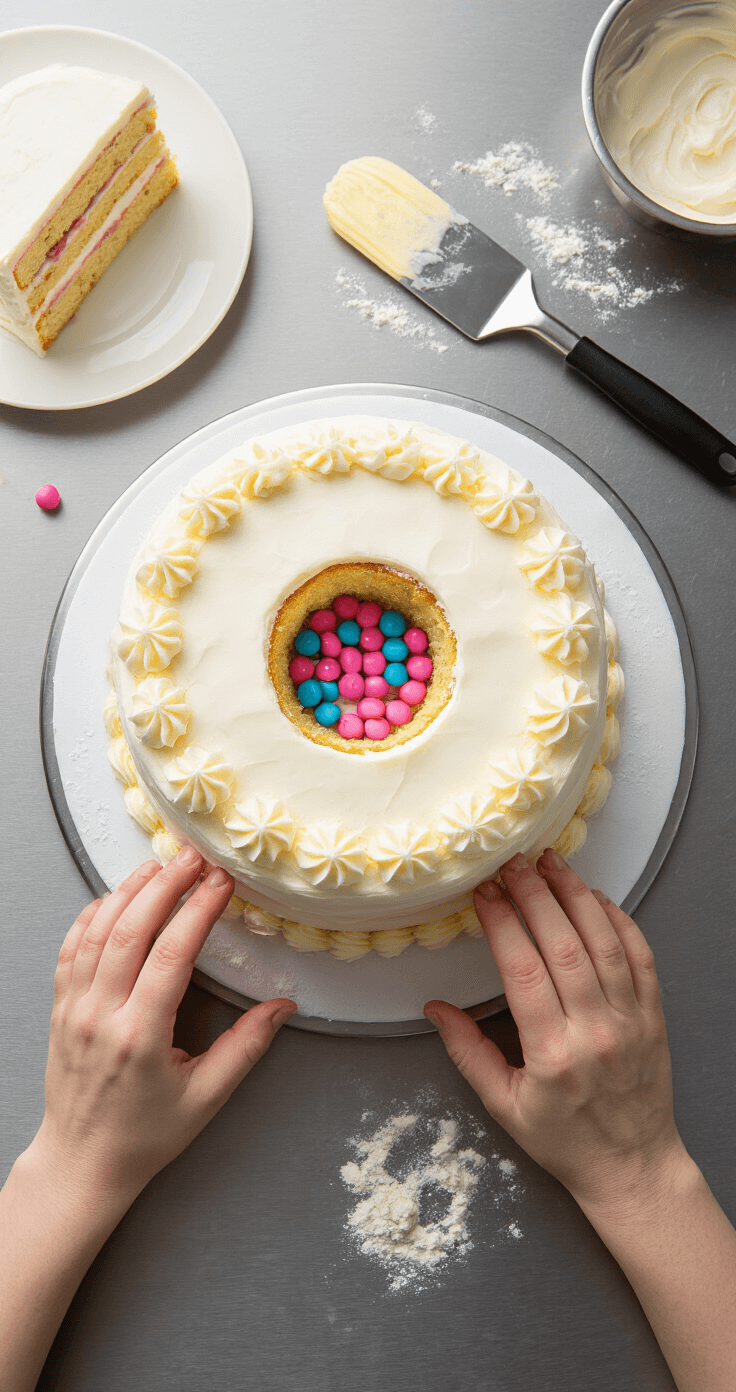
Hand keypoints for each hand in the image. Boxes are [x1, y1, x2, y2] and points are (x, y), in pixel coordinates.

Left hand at [30, 849, 295, 1208]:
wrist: (83, 1163)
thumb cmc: (144, 1137)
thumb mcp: (206, 1098)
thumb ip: (246, 1047)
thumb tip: (282, 1006)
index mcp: (140, 1036)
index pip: (170, 954)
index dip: (198, 910)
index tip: (220, 883)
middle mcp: (100, 1015)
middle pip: (130, 928)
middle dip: (164, 883)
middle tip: (193, 856)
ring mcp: (73, 1009)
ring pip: (96, 931)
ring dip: (128, 891)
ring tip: (158, 865)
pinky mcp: (59, 1008)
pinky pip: (70, 948)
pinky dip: (91, 916)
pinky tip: (113, 898)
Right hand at [425, 849, 686, 1215]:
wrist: (633, 1168)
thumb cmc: (566, 1141)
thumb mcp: (504, 1106)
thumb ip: (468, 1052)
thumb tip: (435, 1009)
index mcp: (552, 1053)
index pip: (522, 969)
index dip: (502, 923)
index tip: (484, 893)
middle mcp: (595, 1031)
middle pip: (562, 944)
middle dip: (535, 894)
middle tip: (513, 862)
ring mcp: (629, 1020)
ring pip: (603, 942)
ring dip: (576, 895)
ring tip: (553, 862)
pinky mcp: (653, 1017)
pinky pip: (641, 957)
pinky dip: (620, 921)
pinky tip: (597, 898)